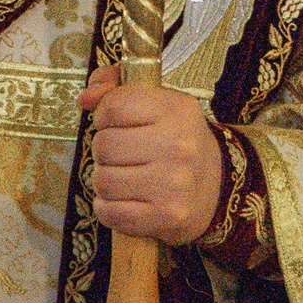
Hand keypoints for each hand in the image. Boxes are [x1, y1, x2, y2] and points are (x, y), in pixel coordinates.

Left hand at [81, 64, 222, 243]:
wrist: (216, 186)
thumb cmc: (175, 140)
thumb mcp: (156, 102)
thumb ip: (115, 86)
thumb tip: (86, 98)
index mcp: (178, 109)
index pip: (113, 107)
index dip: (104, 116)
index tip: (116, 124)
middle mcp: (180, 145)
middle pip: (104, 145)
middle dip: (105, 151)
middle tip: (124, 155)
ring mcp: (175, 184)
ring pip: (103, 180)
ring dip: (106, 181)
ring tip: (126, 178)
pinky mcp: (167, 216)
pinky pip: (110, 212)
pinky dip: (108, 208)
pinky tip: (125, 201)